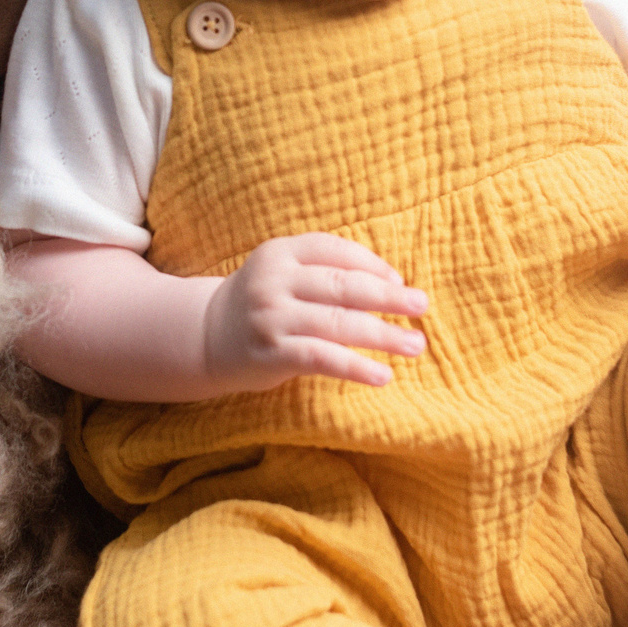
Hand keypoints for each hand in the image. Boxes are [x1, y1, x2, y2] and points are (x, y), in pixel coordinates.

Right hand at [203, 233, 427, 390]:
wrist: (206, 337)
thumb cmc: (262, 303)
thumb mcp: (283, 273)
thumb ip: (326, 272)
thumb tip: (394, 285)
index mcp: (280, 252)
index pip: (336, 251)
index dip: (373, 265)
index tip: (401, 283)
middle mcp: (273, 281)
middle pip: (344, 286)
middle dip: (389, 297)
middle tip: (421, 306)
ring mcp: (271, 317)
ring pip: (340, 323)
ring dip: (384, 335)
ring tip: (415, 345)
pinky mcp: (272, 353)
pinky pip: (324, 359)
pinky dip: (357, 367)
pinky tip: (383, 375)